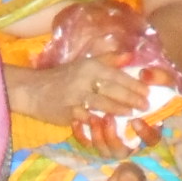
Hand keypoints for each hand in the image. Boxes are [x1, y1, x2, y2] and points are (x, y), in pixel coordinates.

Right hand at [20, 58, 151, 136]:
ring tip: (132, 114)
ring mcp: (76, 96)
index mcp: (89, 66)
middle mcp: (84, 79)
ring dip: (120, 109)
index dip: (134, 84)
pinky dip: (100, 121)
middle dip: (132, 98)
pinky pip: (88, 118)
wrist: (33, 90)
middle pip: (113, 89)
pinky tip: (110, 124)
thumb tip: (130, 55)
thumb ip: (107, 59)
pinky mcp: (69, 112)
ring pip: (103, 104)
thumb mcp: (83, 63)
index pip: (117, 75)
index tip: (148, 91)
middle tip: (146, 105)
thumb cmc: (61, 77)